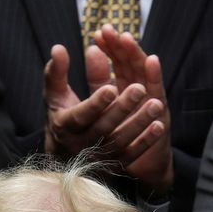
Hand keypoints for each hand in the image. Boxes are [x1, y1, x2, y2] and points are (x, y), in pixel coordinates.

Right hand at [44, 44, 168, 191]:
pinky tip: (158, 125)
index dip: (95, 103)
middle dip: (122, 109)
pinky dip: (145, 141)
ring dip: (139, 124)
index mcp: (64, 126)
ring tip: (155, 104)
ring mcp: (98, 156)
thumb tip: (58, 48)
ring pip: (120, 141)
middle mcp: (80, 144)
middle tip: (139, 88)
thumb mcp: (54, 97)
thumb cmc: (61, 117)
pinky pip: (131, 155)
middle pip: (103, 127)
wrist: (64, 156)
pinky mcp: (113, 163)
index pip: (80, 116)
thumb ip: (56, 73)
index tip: (111, 87)